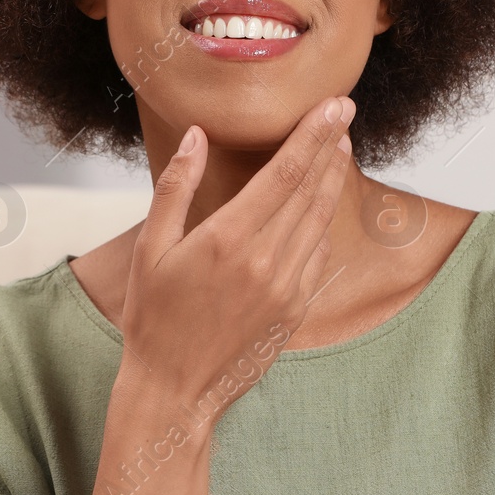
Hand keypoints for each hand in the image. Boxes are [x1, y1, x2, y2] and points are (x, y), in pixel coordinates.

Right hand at [115, 95, 357, 408]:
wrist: (174, 389)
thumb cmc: (153, 316)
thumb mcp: (149, 248)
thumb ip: (175, 187)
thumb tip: (195, 135)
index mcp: (227, 238)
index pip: (284, 172)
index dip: (312, 134)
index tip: (332, 105)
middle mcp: (264, 260)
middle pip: (310, 189)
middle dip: (330, 145)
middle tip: (344, 112)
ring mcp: (285, 287)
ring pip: (320, 220)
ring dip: (333, 180)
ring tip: (341, 147)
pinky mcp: (295, 310)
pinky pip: (318, 257)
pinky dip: (325, 224)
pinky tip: (325, 204)